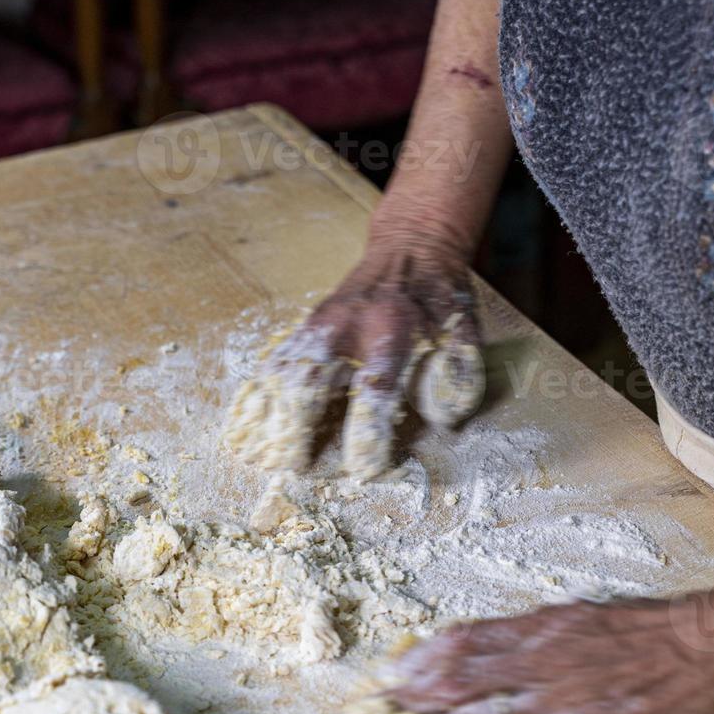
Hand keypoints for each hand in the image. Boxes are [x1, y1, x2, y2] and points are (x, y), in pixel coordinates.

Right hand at [225, 230, 481, 479]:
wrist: (409, 246)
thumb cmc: (438, 295)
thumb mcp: (464, 326)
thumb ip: (459, 372)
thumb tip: (445, 418)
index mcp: (391, 329)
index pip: (375, 389)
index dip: (368, 433)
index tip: (364, 468)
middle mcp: (347, 326)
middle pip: (309, 381)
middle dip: (297, 427)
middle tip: (293, 467)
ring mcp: (320, 324)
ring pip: (283, 371)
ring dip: (269, 413)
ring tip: (259, 451)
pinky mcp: (306, 325)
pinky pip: (276, 361)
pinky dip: (260, 393)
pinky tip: (249, 420)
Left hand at [381, 593, 713, 713]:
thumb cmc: (674, 629)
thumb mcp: (604, 620)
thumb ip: (563, 638)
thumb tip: (529, 651)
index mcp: (552, 623)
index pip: (473, 636)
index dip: (430, 655)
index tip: (397, 670)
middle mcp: (550, 651)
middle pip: (466, 670)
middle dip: (420, 691)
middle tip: (382, 707)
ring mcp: (570, 688)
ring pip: (488, 706)